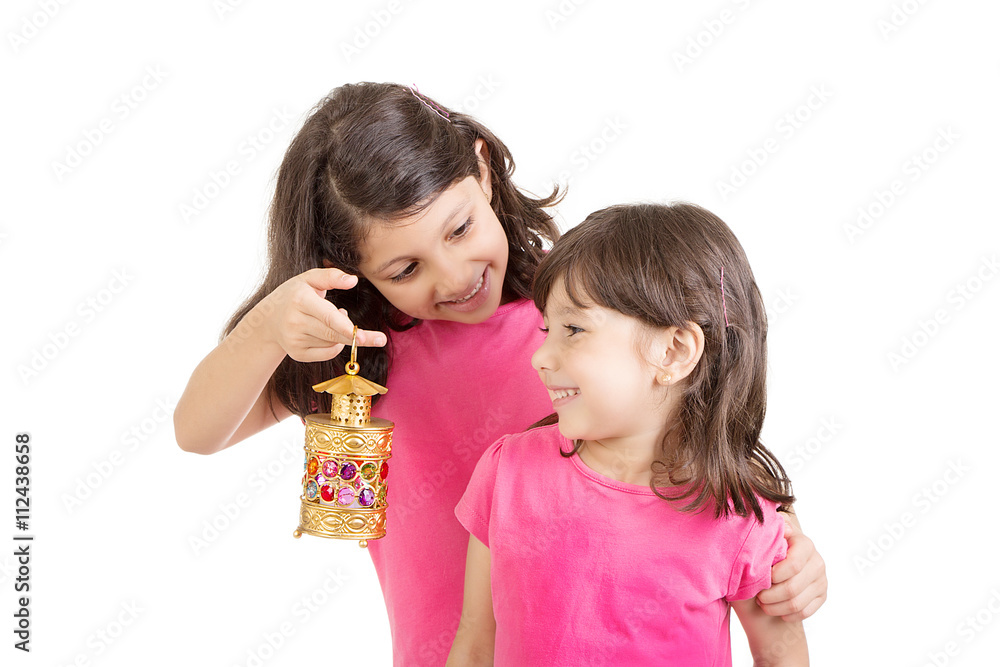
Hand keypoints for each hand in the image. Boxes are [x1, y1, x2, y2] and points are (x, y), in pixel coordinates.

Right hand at [256, 268, 385, 361]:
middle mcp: (295, 321)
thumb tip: (353, 280)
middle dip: (358, 338)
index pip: (327, 317)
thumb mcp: (309, 279)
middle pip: (333, 334)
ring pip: (332, 343)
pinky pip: (326, 354)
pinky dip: (334, 345)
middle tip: (380, 339)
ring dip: (343, 335)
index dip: (345, 327)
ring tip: (334, 320)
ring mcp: (294, 340)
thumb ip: (331, 276)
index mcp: (300, 300)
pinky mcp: (297, 354)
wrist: (268, 319)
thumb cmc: (294, 294)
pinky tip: (326, 332)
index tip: (361, 334)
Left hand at [756, 512, 826, 620]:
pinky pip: (804, 613)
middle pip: (792, 588)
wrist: (785, 559)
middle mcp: (817, 562)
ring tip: (762, 603)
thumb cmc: (772, 545)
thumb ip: (773, 527)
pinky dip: (787, 614)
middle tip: (757, 595)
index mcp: (805, 544)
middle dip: (770, 595)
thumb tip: (783, 528)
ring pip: (796, 603)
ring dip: (775, 607)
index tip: (761, 578)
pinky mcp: (822, 596)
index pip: (793, 564)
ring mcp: (822, 581)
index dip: (774, 575)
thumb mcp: (771, 533)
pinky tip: (775, 608)